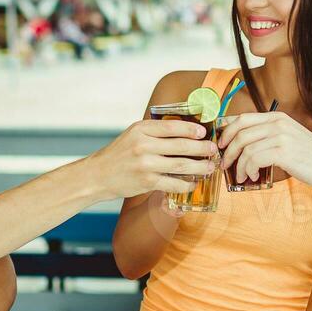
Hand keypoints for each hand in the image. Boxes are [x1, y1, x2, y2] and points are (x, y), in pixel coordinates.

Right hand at [93, 118, 216, 199]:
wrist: (98, 175)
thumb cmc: (119, 154)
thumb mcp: (133, 134)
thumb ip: (155, 132)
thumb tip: (185, 131)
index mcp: (141, 129)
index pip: (173, 127)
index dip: (191, 129)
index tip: (204, 132)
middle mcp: (143, 145)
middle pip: (181, 146)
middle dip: (202, 148)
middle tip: (213, 149)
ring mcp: (145, 164)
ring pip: (181, 165)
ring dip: (199, 166)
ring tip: (210, 166)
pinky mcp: (147, 182)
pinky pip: (173, 183)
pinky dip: (186, 184)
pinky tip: (193, 183)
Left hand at [218, 111, 311, 188]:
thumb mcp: (289, 138)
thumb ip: (270, 137)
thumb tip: (246, 148)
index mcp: (277, 118)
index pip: (242, 117)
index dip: (226, 130)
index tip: (221, 144)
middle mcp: (277, 123)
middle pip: (239, 131)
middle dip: (226, 149)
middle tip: (224, 163)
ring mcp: (280, 136)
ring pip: (245, 147)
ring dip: (237, 164)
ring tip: (239, 175)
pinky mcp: (283, 152)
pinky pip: (254, 159)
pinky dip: (248, 170)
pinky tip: (252, 177)